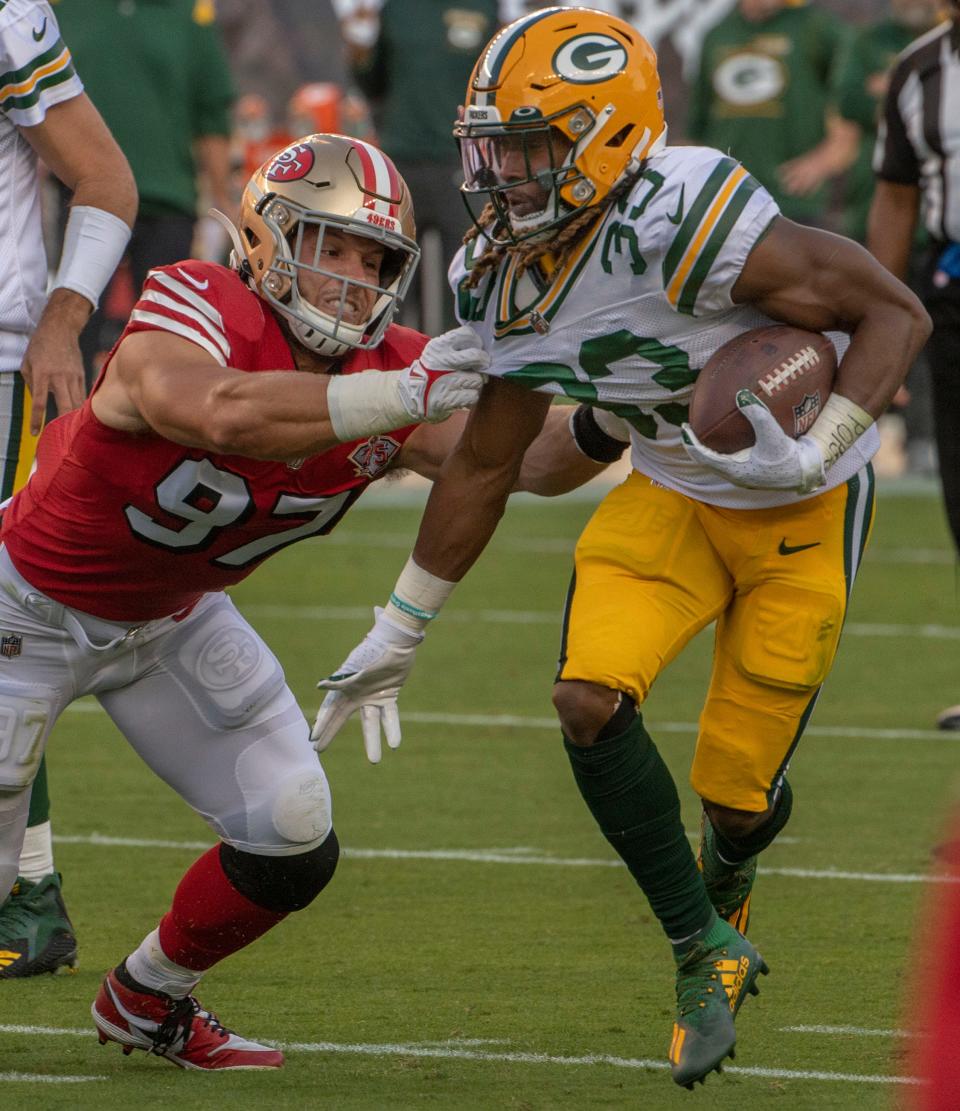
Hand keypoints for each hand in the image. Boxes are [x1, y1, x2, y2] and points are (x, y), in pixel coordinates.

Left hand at [20, 296, 88, 433]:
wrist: (60, 329)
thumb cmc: (40, 346)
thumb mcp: (27, 364)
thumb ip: (31, 384)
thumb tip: (39, 402)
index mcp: (42, 374)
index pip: (39, 402)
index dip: (37, 420)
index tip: (35, 433)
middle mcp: (59, 377)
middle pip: (65, 406)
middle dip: (64, 423)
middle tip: (63, 439)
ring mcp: (73, 376)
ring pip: (76, 403)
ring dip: (75, 418)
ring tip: (74, 433)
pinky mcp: (82, 376)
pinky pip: (82, 396)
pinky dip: (80, 407)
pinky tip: (81, 417)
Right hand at [312, 607, 423, 762]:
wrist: (396, 640)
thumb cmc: (374, 648)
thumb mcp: (357, 666)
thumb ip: (341, 680)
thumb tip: (320, 687)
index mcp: (345, 684)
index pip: (330, 708)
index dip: (322, 723)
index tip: (312, 739)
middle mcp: (356, 693)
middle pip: (341, 717)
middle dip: (330, 733)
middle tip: (319, 750)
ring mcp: (372, 696)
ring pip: (370, 723)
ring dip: (372, 741)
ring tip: (374, 760)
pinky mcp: (389, 696)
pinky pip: (390, 716)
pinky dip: (392, 729)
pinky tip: (395, 744)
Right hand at [397, 325, 488, 422]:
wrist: (413, 395)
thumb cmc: (432, 371)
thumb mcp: (438, 352)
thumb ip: (458, 348)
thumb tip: (484, 350)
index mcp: (439, 346)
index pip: (468, 334)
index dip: (477, 342)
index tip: (476, 349)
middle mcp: (442, 361)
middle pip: (476, 356)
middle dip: (483, 362)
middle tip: (481, 366)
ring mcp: (445, 381)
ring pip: (477, 378)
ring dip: (476, 382)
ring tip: (467, 383)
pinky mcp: (448, 399)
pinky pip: (472, 395)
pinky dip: (471, 396)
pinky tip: (462, 394)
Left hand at [681, 390, 825, 493]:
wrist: (805, 472)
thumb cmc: (788, 456)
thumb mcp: (772, 433)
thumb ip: (756, 413)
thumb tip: (740, 394)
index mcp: (734, 471)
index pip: (702, 457)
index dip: (690, 442)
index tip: (684, 427)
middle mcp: (734, 476)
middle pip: (706, 461)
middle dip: (695, 445)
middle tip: (688, 428)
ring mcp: (742, 476)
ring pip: (716, 463)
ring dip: (707, 449)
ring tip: (702, 433)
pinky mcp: (751, 473)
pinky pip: (728, 461)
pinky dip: (721, 450)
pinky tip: (728, 437)